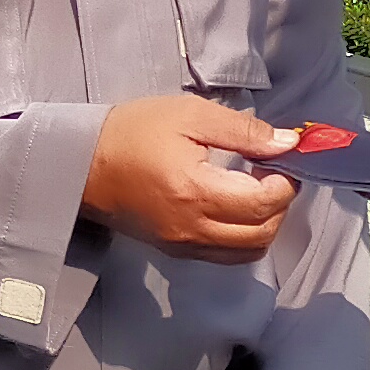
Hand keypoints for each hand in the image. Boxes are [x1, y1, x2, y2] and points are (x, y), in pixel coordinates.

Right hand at [82, 95, 296, 257]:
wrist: (82, 163)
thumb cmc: (133, 132)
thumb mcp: (190, 115)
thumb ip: (243, 131)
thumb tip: (287, 143)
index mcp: (196, 192)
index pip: (264, 203)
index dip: (286, 182)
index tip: (281, 158)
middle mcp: (192, 228)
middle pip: (262, 233)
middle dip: (280, 204)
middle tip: (272, 172)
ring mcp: (183, 245)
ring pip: (248, 252)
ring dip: (264, 223)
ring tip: (255, 189)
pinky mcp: (175, 251)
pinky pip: (225, 255)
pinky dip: (243, 236)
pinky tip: (235, 205)